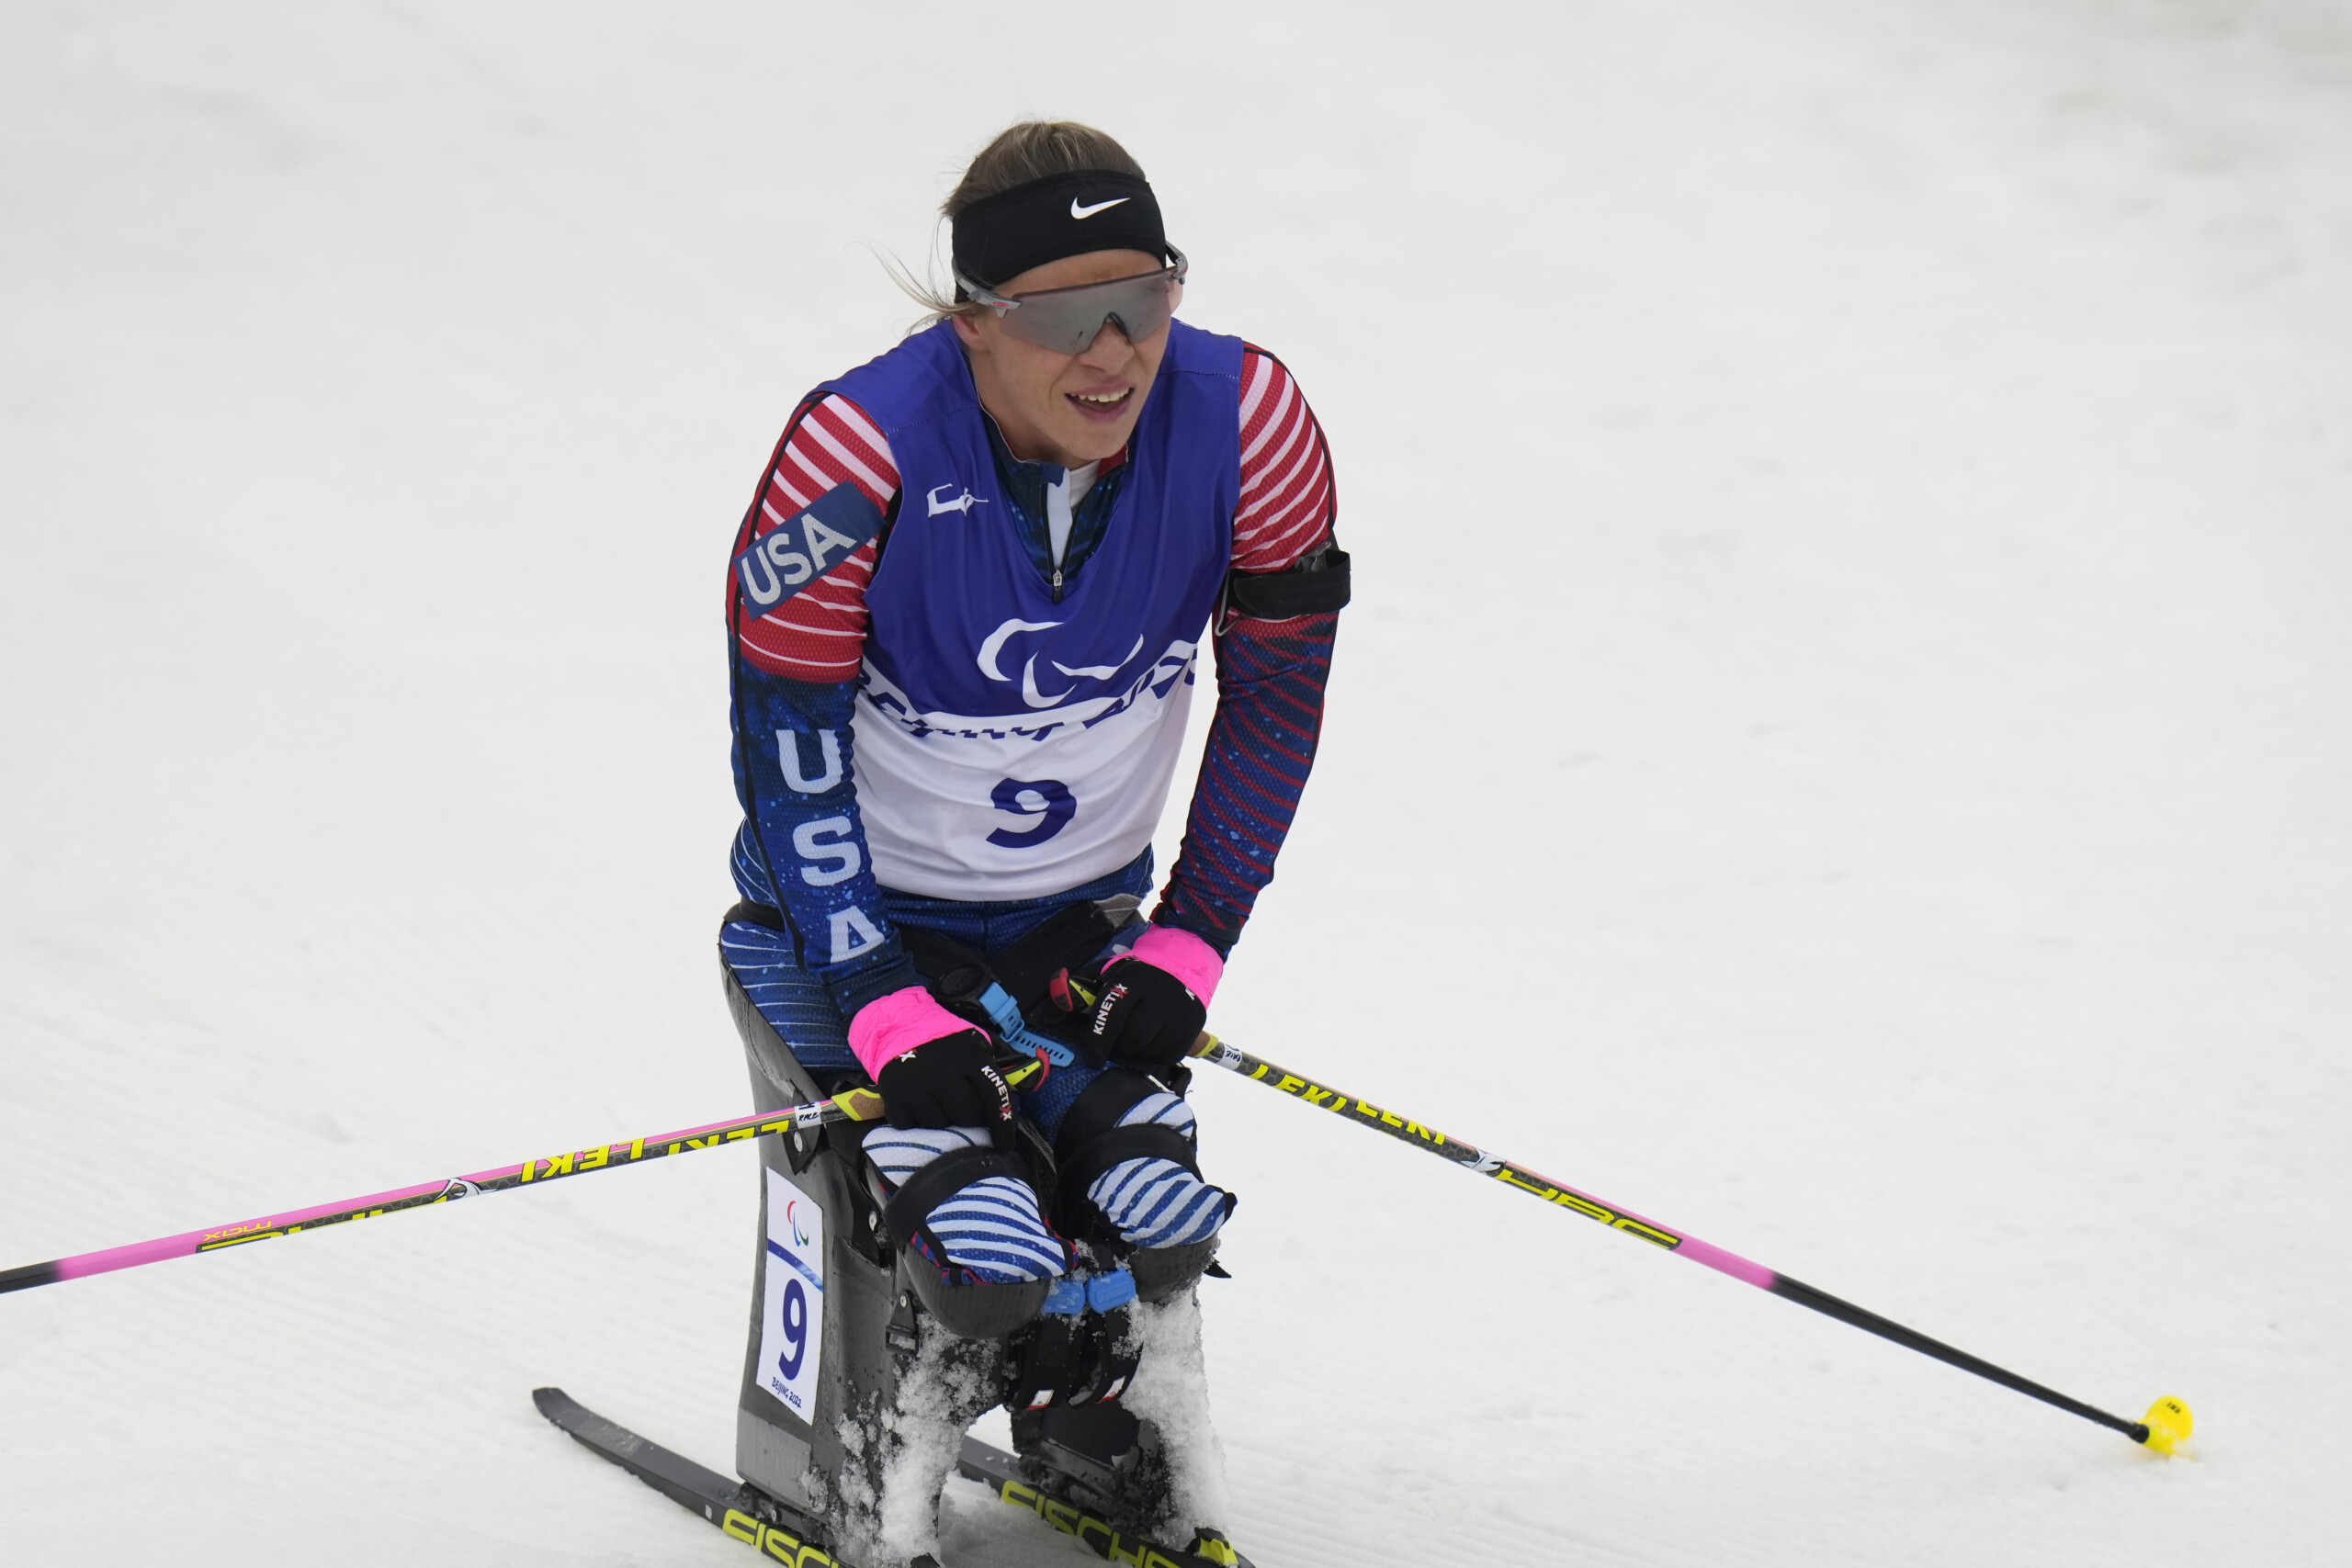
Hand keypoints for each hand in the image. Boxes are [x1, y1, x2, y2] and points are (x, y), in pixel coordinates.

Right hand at [851, 985, 1016, 1143]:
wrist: (897, 1027)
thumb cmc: (943, 1043)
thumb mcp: (972, 1044)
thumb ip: (989, 1071)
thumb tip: (1007, 1108)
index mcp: (969, 1055)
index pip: (994, 1096)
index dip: (1003, 1125)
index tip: (1005, 1145)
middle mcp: (943, 1069)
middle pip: (968, 1117)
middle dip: (969, 1118)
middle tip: (962, 1109)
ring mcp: (916, 1084)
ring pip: (940, 1125)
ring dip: (942, 1119)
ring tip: (937, 1101)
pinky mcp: (893, 1095)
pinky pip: (911, 1125)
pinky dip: (915, 1121)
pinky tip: (917, 1105)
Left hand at [1084, 925, 1222, 1068]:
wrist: (1182, 967)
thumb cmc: (1138, 979)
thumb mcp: (1112, 977)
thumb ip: (1085, 991)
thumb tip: (1057, 994)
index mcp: (1135, 979)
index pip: (1112, 1015)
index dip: (1098, 1041)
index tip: (1092, 1058)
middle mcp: (1160, 997)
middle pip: (1132, 1039)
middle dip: (1117, 1049)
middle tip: (1111, 1050)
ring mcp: (1179, 1015)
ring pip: (1148, 1050)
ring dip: (1134, 1053)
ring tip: (1130, 1043)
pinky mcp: (1191, 1030)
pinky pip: (1165, 1057)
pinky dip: (1153, 1056)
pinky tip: (1149, 1044)